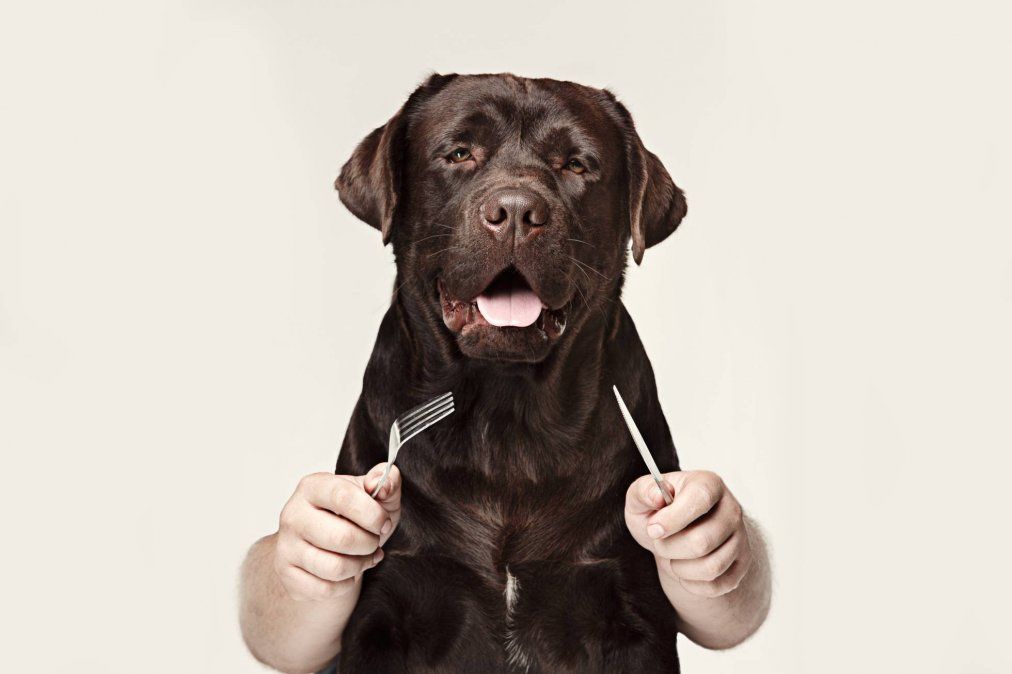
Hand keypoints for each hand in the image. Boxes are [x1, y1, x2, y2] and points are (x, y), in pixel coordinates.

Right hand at [273, 463, 400, 601]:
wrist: (324, 544)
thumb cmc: (352, 516)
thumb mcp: (374, 495)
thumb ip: (385, 482)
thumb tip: (382, 483)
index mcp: (313, 487)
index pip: (344, 497)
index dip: (372, 514)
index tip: (384, 523)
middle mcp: (293, 514)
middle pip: (342, 538)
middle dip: (369, 544)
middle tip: (374, 542)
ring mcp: (286, 545)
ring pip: (334, 567)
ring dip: (360, 565)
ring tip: (365, 557)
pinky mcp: (286, 573)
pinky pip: (325, 589)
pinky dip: (345, 584)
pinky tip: (349, 572)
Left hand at [625, 470, 751, 597]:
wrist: (673, 533)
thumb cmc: (657, 511)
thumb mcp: (641, 495)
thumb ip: (644, 491)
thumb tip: (658, 497)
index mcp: (708, 484)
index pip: (699, 500)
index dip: (673, 519)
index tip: (653, 529)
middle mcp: (731, 509)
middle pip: (702, 542)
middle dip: (669, 548)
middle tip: (659, 543)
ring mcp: (740, 537)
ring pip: (711, 567)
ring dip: (680, 569)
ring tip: (671, 557)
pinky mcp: (741, 563)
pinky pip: (718, 586)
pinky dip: (692, 585)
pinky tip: (683, 571)